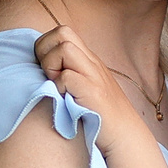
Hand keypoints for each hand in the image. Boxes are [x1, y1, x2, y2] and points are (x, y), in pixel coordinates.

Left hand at [34, 24, 143, 152]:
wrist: (125, 135)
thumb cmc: (100, 114)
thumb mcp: (86, 85)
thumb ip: (70, 72)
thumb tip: (42, 67)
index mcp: (88, 59)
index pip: (62, 32)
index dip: (46, 46)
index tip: (47, 69)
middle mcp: (92, 62)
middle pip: (62, 32)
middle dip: (46, 50)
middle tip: (49, 74)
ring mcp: (94, 76)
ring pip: (65, 48)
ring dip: (52, 66)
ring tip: (57, 86)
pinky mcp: (93, 93)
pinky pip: (68, 77)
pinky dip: (60, 87)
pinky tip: (65, 100)